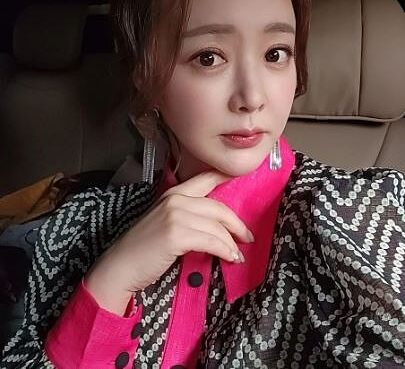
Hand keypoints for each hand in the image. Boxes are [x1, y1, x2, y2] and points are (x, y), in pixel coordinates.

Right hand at [84, 169, 253, 314]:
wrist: (121, 267)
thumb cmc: (143, 249)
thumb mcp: (166, 223)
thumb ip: (188, 216)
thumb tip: (216, 226)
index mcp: (173, 193)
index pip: (205, 179)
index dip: (225, 176)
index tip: (241, 176)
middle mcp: (175, 199)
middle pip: (218, 207)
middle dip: (236, 224)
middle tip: (246, 237)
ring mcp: (175, 214)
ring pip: (217, 226)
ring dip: (231, 243)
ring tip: (237, 255)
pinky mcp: (177, 233)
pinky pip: (212, 241)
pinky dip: (225, 250)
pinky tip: (229, 258)